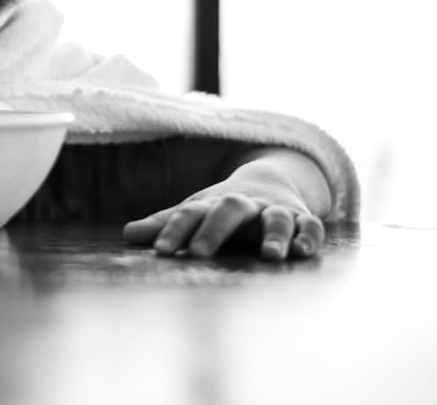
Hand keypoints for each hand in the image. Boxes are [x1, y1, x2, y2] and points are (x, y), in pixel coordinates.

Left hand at [122, 177, 324, 261]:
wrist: (268, 181)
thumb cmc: (221, 207)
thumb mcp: (194, 212)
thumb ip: (165, 224)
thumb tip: (127, 234)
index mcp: (212, 204)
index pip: (189, 213)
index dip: (174, 231)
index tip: (159, 251)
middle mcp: (243, 205)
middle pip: (229, 209)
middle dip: (215, 230)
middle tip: (198, 253)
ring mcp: (274, 211)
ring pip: (276, 217)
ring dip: (274, 234)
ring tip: (270, 255)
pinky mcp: (301, 220)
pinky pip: (310, 226)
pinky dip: (309, 237)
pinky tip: (303, 251)